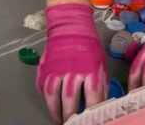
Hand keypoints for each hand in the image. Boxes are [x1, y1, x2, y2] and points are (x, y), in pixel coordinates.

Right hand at [36, 3, 106, 123]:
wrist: (71, 27)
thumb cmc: (89, 48)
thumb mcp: (100, 68)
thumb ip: (100, 88)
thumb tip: (100, 106)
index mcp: (91, 72)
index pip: (92, 99)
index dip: (91, 113)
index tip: (91, 121)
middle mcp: (72, 72)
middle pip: (70, 100)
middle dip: (70, 116)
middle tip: (71, 124)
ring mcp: (56, 70)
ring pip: (53, 96)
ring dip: (55, 111)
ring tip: (58, 120)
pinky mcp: (45, 68)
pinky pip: (44, 87)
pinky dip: (46, 99)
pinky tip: (51, 105)